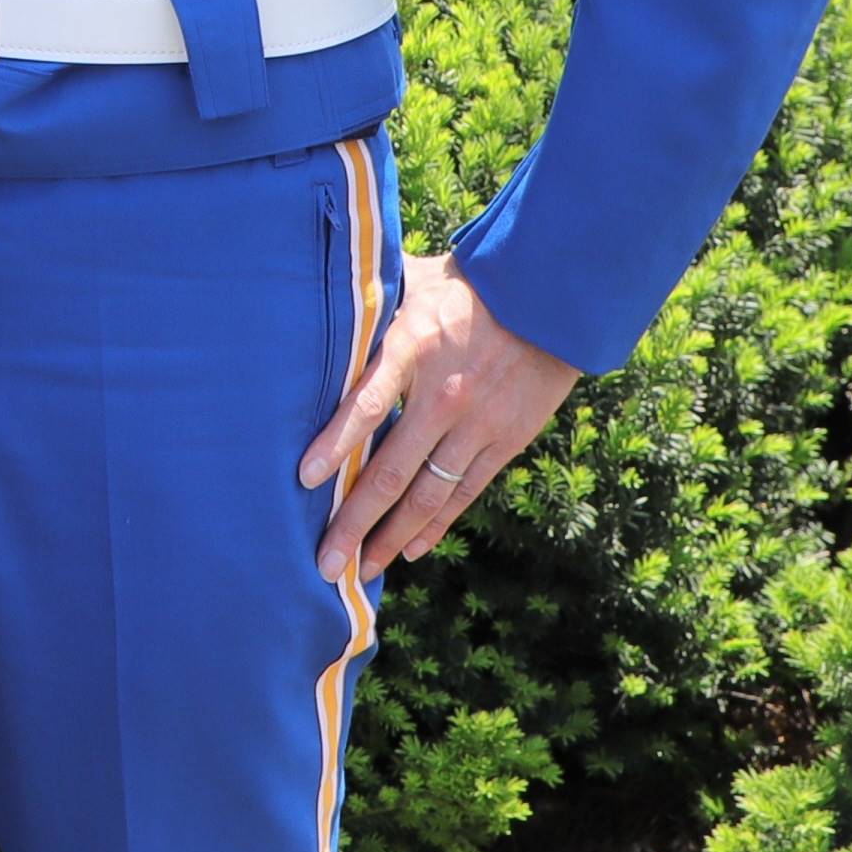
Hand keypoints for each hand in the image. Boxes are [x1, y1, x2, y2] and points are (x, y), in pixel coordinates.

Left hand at [303, 251, 579, 579]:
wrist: (547, 298)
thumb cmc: (464, 287)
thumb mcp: (410, 283)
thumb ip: (365, 303)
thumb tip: (313, 289)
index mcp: (413, 350)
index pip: (367, 405)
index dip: (335, 444)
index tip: (305, 479)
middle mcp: (445, 396)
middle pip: (391, 471)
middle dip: (354, 522)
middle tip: (324, 563)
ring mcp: (478, 424)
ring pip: (427, 495)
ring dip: (390, 536)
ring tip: (360, 569)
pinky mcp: (506, 441)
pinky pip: (464, 493)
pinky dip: (435, 525)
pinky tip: (408, 549)